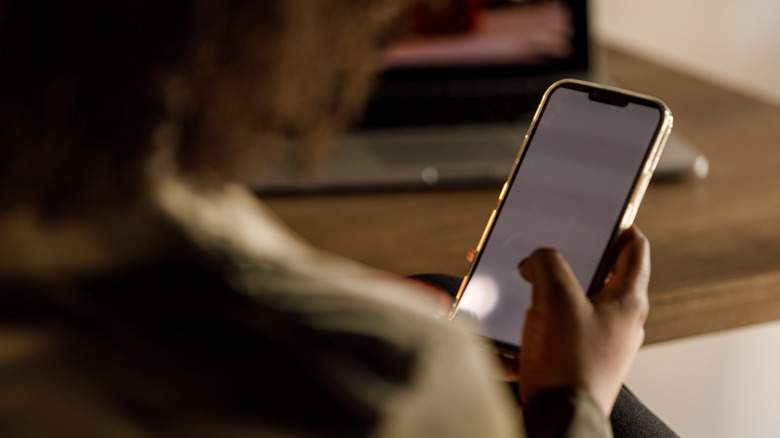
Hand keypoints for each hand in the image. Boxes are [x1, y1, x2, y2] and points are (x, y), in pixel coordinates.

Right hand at [517, 226, 649, 414]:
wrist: (558, 417)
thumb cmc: (569, 362)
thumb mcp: (556, 298)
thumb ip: (546, 263)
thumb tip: (536, 260)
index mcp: (627, 301)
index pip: (634, 249)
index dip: (619, 224)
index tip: (604, 213)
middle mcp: (618, 321)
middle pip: (598, 275)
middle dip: (569, 259)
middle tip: (547, 246)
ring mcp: (598, 342)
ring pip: (573, 301)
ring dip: (547, 288)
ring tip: (523, 280)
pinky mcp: (576, 359)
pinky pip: (556, 327)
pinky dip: (537, 316)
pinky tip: (514, 315)